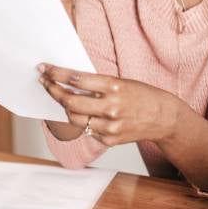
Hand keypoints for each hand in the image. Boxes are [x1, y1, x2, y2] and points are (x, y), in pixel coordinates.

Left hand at [38, 63, 180, 146]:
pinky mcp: (109, 140)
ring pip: (73, 118)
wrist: (163, 117)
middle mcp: (111, 107)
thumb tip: (67, 81)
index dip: (56, 73)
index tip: (45, 69)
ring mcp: (109, 126)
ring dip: (63, 106)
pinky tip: (81, 112)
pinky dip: (81, 120)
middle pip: (69, 101)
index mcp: (114, 87)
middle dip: (52, 90)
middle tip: (44, 82)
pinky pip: (86, 130)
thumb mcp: (121, 82)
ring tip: (59, 97)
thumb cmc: (142, 95)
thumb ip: (97, 84)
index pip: (76, 79)